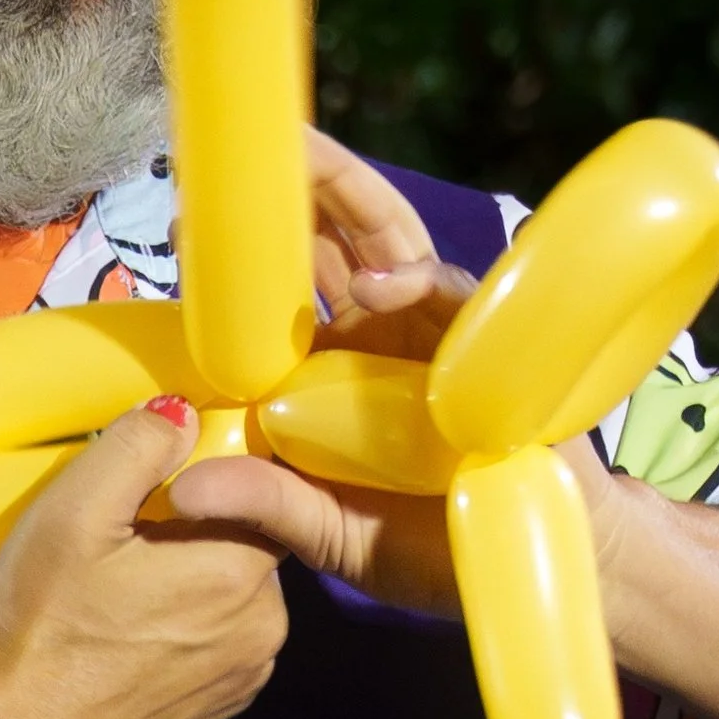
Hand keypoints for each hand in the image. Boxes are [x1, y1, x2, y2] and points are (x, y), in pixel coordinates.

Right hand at [0, 404, 287, 718]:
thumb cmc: (38, 624)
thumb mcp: (75, 510)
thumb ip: (141, 444)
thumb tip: (186, 412)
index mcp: (241, 571)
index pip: (258, 494)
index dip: (205, 481)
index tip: (152, 491)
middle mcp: (266, 628)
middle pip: (245, 546)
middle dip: (195, 533)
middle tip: (121, 543)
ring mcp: (244, 678)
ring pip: (231, 597)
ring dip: (190, 582)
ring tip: (117, 594)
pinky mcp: (218, 712)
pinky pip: (217, 644)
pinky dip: (185, 631)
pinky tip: (125, 638)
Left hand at [157, 135, 489, 610]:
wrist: (536, 564)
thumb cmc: (436, 551)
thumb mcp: (335, 534)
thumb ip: (268, 509)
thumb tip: (183, 491)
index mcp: (334, 375)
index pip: (280, 300)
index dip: (239, 259)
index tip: (186, 231)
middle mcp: (380, 340)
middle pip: (332, 247)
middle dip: (293, 193)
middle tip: (243, 155)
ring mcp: (435, 334)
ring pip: (388, 245)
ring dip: (347, 199)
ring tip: (303, 158)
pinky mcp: (489, 344)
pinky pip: (454, 296)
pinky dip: (415, 281)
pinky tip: (372, 281)